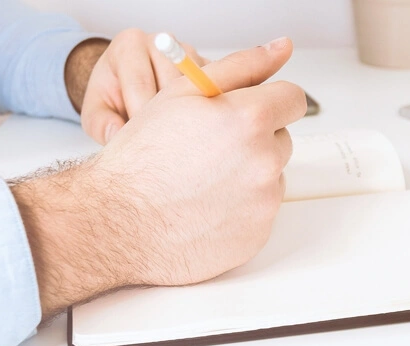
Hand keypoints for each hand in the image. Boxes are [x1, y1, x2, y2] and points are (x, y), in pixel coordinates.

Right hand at [12, 37, 305, 317]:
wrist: (117, 222)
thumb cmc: (142, 157)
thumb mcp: (183, 93)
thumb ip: (241, 66)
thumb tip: (281, 47)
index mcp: (250, 118)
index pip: (292, 98)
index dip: (267, 101)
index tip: (247, 111)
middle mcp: (264, 161)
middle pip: (281, 139)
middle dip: (253, 139)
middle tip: (208, 148)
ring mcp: (263, 202)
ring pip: (270, 176)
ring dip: (247, 174)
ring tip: (201, 180)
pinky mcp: (257, 235)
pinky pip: (260, 212)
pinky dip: (239, 208)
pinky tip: (203, 206)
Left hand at [76, 29, 209, 144]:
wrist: (127, 84)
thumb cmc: (111, 96)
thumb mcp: (94, 111)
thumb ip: (101, 123)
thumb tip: (117, 135)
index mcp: (128, 44)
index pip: (140, 81)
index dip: (141, 115)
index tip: (141, 141)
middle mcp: (161, 41)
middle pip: (172, 83)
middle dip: (166, 117)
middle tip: (161, 144)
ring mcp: (187, 51)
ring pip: (196, 86)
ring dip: (189, 115)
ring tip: (177, 137)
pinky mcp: (208, 64)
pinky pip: (214, 89)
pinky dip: (206, 110)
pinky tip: (194, 128)